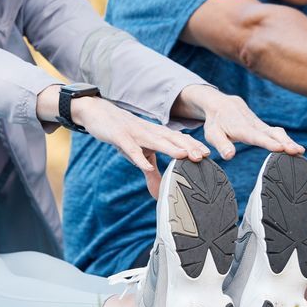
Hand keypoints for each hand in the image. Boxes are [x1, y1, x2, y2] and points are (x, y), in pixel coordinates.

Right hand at [72, 95, 208, 198]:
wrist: (98, 113)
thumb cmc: (122, 133)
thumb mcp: (137, 153)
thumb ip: (150, 172)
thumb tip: (158, 193)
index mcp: (156, 134)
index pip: (178, 139)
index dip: (192, 145)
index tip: (208, 155)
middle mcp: (149, 132)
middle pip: (171, 139)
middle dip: (188, 147)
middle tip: (203, 156)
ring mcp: (135, 134)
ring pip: (155, 141)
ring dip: (170, 148)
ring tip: (184, 156)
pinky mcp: (120, 137)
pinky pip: (131, 148)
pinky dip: (139, 157)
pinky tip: (146, 165)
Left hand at [176, 84, 302, 160]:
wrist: (222, 105)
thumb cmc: (217, 122)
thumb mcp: (212, 134)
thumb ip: (221, 144)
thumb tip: (229, 155)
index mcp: (241, 128)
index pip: (256, 136)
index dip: (268, 142)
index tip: (280, 148)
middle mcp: (253, 125)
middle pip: (272, 133)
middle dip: (285, 141)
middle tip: (296, 151)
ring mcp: (260, 125)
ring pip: (277, 132)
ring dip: (289, 141)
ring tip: (300, 152)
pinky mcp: (264, 127)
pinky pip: (278, 133)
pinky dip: (287, 140)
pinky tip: (297, 149)